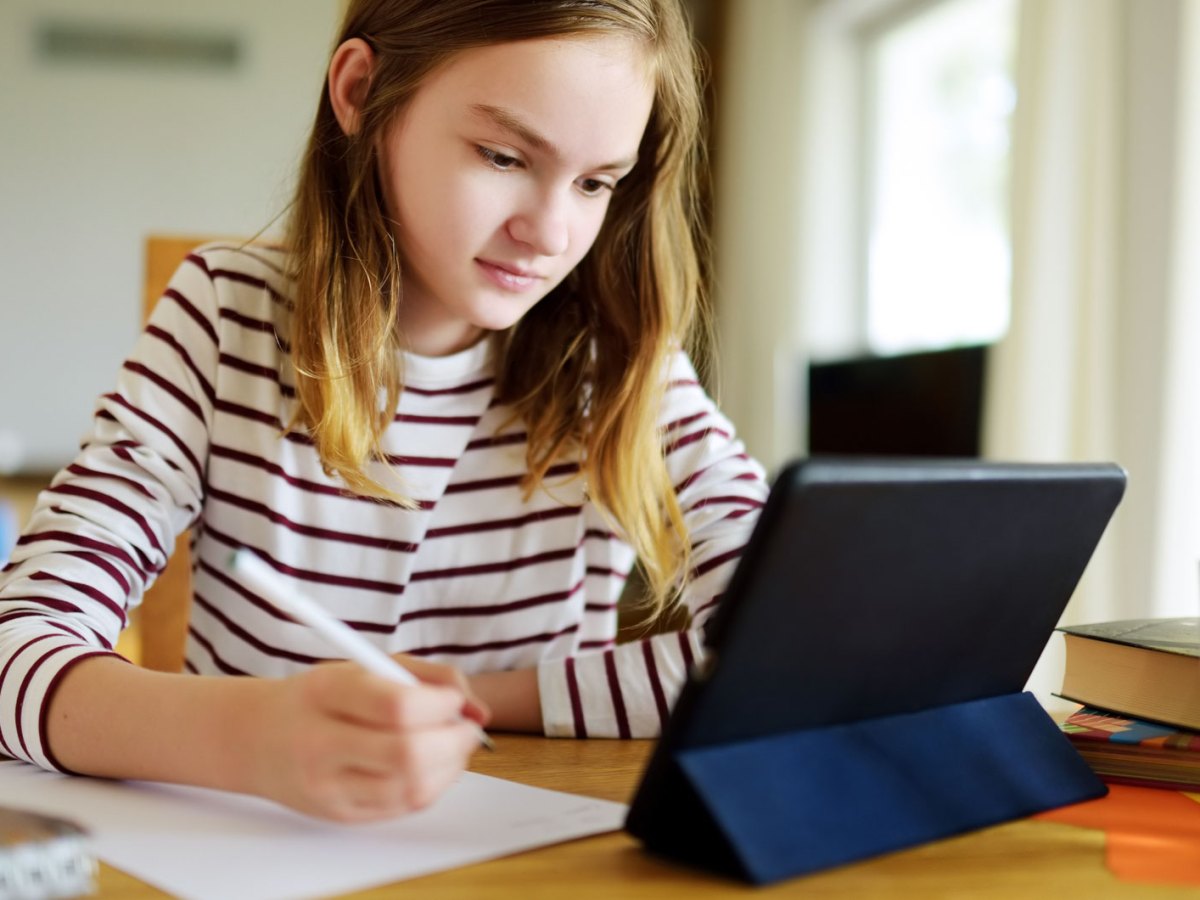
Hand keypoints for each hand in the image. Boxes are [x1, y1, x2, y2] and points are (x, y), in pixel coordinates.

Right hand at [247, 661, 481, 821]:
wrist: (257, 737)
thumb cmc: (322, 696)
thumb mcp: (366, 665)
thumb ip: (428, 676)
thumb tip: (479, 711)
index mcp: (325, 692)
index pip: (398, 706)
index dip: (441, 705)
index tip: (454, 701)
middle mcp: (320, 743)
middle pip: (409, 755)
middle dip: (455, 741)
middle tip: (466, 728)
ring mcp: (327, 786)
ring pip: (411, 789)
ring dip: (450, 767)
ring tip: (450, 745)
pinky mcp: (339, 814)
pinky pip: (403, 808)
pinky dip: (431, 786)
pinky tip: (430, 765)